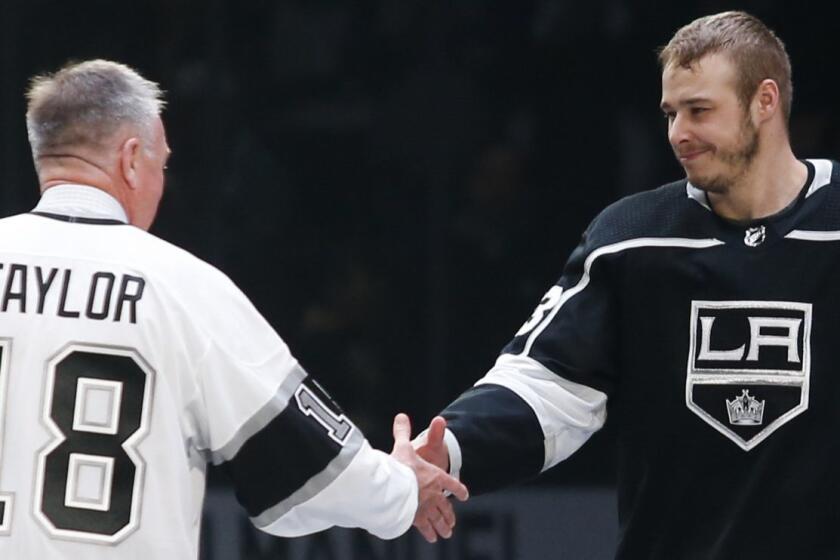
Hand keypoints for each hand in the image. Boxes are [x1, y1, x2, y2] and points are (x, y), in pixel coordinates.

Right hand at [391, 413, 468, 542]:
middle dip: (449, 514)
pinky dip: (430, 532)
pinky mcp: (416, 518)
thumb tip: (401, 415)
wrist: (395, 486)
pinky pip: (426, 527)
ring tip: (447, 532)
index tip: (464, 494)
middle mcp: (434, 493)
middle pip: (445, 505)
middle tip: (453, 522)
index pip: (451, 483)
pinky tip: (432, 537)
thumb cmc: (400, 466)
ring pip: (439, 518)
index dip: (458, 489)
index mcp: (435, 476)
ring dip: (444, 525)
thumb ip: (403, 431)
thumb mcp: (403, 446)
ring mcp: (426, 507)